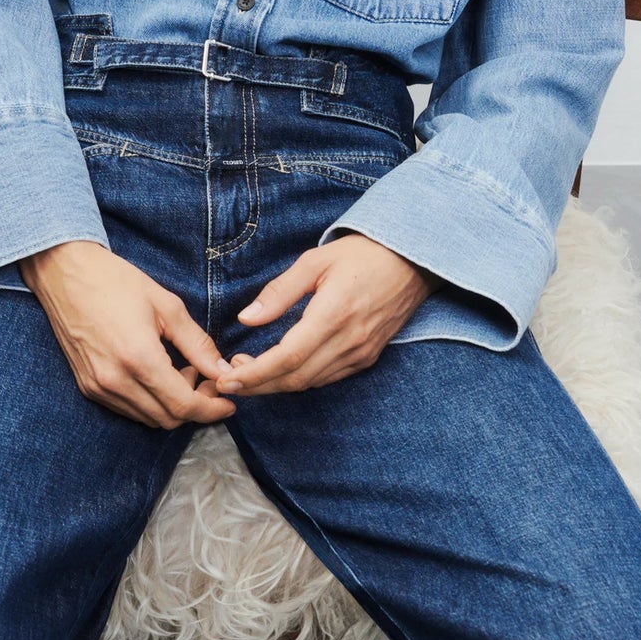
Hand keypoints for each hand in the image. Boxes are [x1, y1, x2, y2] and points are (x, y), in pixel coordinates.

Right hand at [19, 241, 237, 431]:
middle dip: (195, 408)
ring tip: (182, 372)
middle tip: (207, 381)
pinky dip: (150, 402)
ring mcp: (98, 387)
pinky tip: (157, 374)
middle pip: (167, 419)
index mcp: (138, 358)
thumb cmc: (115, 281)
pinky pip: (127, 409)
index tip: (229, 403)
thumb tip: (222, 370)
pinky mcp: (87, 386)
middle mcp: (115, 380)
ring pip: (147, 418)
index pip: (183, 405)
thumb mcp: (166, 305)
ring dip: (172, 405)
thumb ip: (197, 343)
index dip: (211, 409)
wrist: (64, 273)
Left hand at [210, 233, 437, 396]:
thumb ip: (279, 292)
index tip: (228, 379)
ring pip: (311, 383)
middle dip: (258, 385)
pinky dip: (300, 380)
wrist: (413, 261)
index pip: (287, 358)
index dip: (255, 374)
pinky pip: (328, 378)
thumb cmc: (362, 254)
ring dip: (277, 384)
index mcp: (333, 313)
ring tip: (249, 372)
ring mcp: (361, 352)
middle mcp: (349, 340)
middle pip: (296, 378)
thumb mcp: (315, 261)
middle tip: (229, 379)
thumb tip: (247, 318)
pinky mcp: (368, 357)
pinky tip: (282, 370)